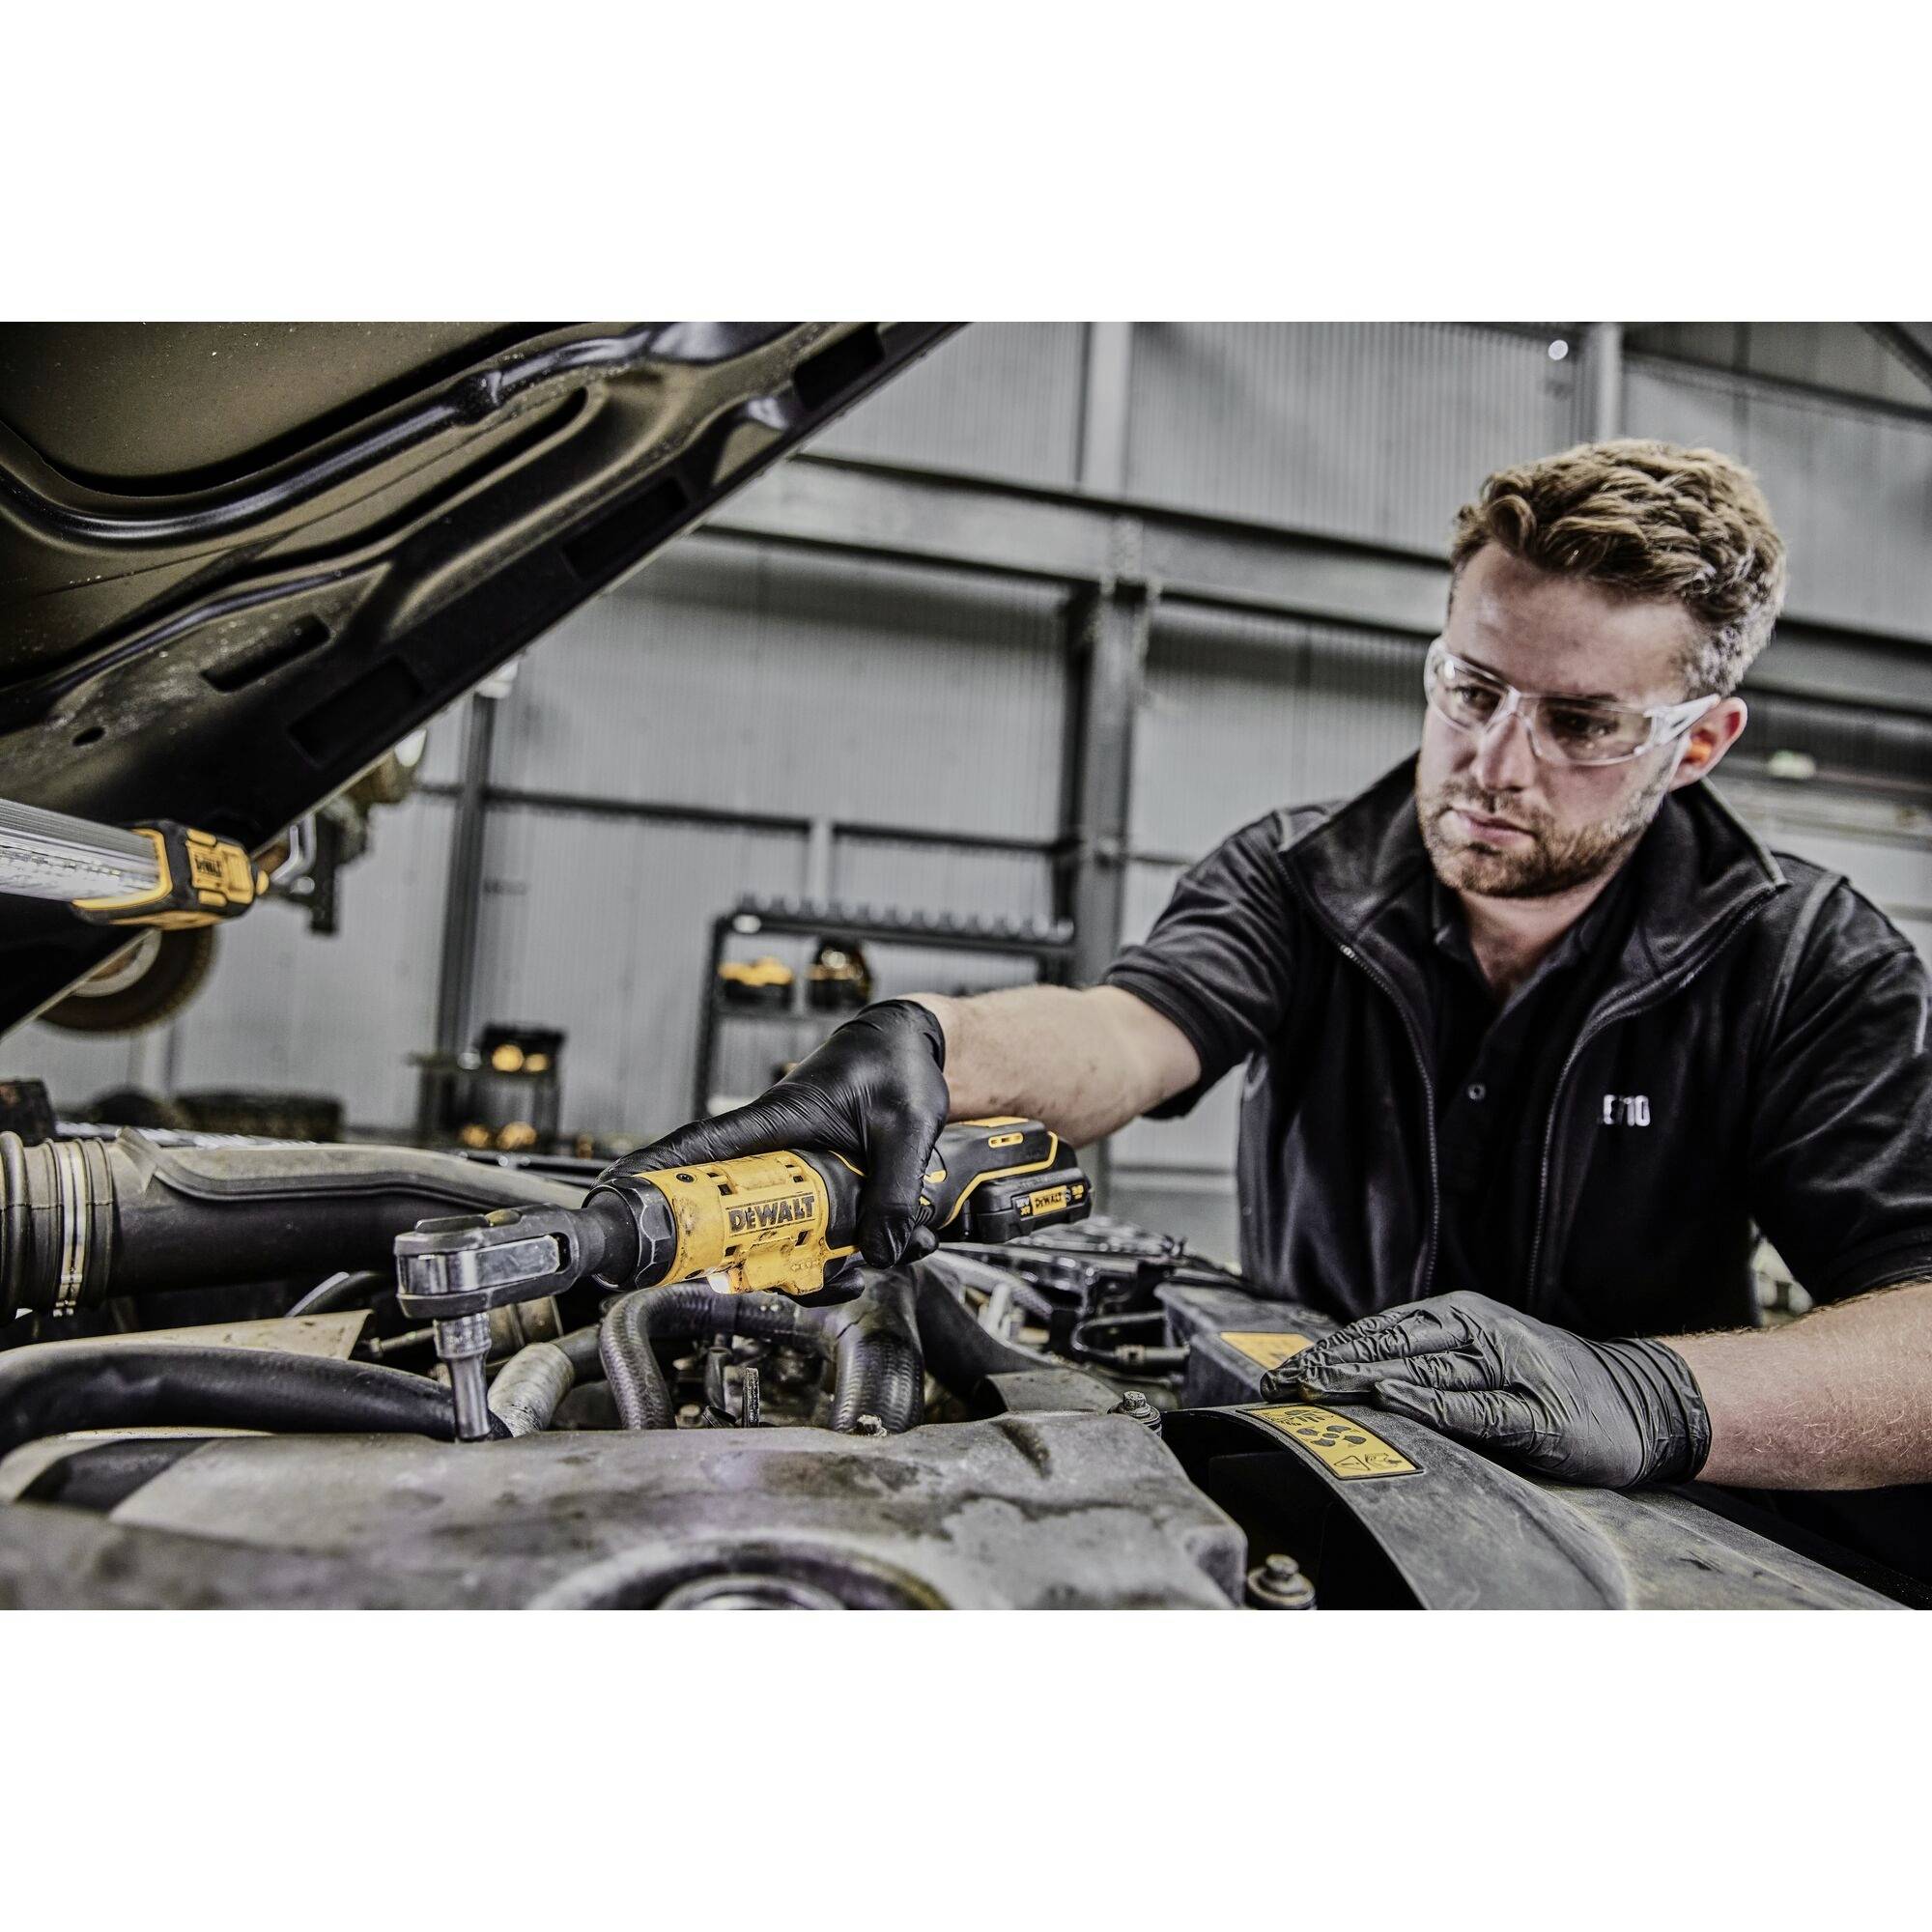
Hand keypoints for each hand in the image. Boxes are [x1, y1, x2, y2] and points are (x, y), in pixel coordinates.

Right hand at [614, 999, 949, 1267]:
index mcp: (778, 1120)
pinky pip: (821, 1233)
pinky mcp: (823, 1188)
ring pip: (782, 1236)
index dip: (657, 1171)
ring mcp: (797, 1174)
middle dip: (755, 1259)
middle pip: (738, 1215)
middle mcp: (777, 1151)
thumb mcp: (906, 1125)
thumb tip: (880, 1253)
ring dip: (818, 1265)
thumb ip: (896, 1189)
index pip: (704, 1146)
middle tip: (781, 1280)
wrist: (913, 1050)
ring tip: (858, 1272)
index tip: (617, 1193)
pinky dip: (852, 1253)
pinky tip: (891, 1251)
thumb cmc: (894, 1065)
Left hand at [1262, 1289, 1710, 1488]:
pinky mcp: (1538, 1413)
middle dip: (1332, 1365)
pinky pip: (1479, 1408)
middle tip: (1283, 1385)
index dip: (1328, 1352)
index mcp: (1460, 1318)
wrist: (1638, 1399)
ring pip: (1427, 1369)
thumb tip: (1352, 1375)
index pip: (1380, 1332)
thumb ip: (1425, 1362)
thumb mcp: (1481, 1361)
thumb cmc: (1548, 1381)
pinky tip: (1398, 1402)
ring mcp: (1510, 1370)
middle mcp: (1479, 1333)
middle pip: (1392, 1345)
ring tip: (1319, 1388)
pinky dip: (1436, 1404)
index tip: (1281, 1376)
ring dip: (1367, 1378)